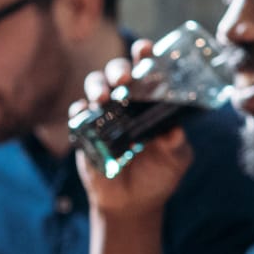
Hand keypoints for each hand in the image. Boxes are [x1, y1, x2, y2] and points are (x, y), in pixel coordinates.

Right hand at [72, 39, 191, 217]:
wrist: (134, 205)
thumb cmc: (159, 175)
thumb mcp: (176, 159)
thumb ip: (176, 144)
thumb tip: (175, 130)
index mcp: (149, 101)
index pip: (146, 70)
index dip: (144, 55)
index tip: (145, 48)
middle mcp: (125, 102)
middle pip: (116, 72)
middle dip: (117, 68)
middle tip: (123, 78)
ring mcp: (103, 115)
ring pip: (94, 88)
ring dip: (96, 87)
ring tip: (103, 98)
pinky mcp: (85, 133)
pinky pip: (77, 116)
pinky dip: (79, 111)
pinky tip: (83, 112)